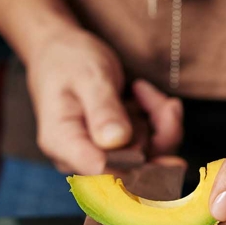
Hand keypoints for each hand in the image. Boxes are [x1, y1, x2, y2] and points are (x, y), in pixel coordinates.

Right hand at [27, 29, 182, 174]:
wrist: (64, 54)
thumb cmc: (71, 61)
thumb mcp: (88, 76)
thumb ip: (103, 109)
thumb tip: (117, 142)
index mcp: (62, 142)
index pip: (99, 170)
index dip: (134, 165)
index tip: (157, 142)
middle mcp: (82, 159)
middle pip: (134, 170)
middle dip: (157, 134)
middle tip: (157, 99)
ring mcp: (105, 158)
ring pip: (152, 160)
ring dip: (163, 126)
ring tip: (146, 91)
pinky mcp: (123, 153)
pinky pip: (156, 149)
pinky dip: (163, 124)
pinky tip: (157, 101)